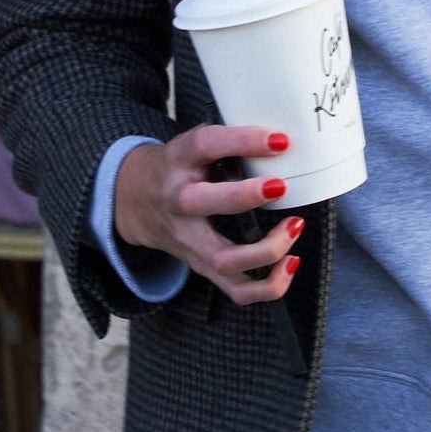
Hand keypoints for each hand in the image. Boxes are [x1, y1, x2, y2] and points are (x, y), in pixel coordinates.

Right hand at [113, 122, 305, 304]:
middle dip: (242, 197)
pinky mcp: (203, 268)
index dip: (242, 141)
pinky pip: (237, 291)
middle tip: (280, 186)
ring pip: (223, 259)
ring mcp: (189, 241)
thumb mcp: (194, 145)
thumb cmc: (182, 169)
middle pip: (200, 203)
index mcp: (178, 161)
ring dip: (266, 249)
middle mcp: (178, 202)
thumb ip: (230, 144)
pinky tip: (290, 263)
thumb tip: (285, 142)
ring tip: (294, 225)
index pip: (204, 144)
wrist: (136, 203)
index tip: (279, 140)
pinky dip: (270, 285)